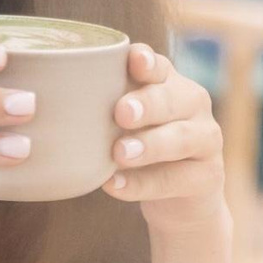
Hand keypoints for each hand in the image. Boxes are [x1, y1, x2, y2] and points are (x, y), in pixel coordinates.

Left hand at [103, 44, 226, 238]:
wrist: (179, 201)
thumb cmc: (142, 150)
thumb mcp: (125, 127)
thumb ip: (104, 111)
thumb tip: (53, 106)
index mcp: (170, 84)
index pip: (160, 67)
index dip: (147, 63)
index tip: (133, 61)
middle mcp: (193, 105)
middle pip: (172, 99)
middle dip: (147, 104)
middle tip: (120, 113)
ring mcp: (207, 139)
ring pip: (181, 138)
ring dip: (149, 145)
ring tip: (119, 154)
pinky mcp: (209, 175)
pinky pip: (178, 178)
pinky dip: (144, 184)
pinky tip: (116, 186)